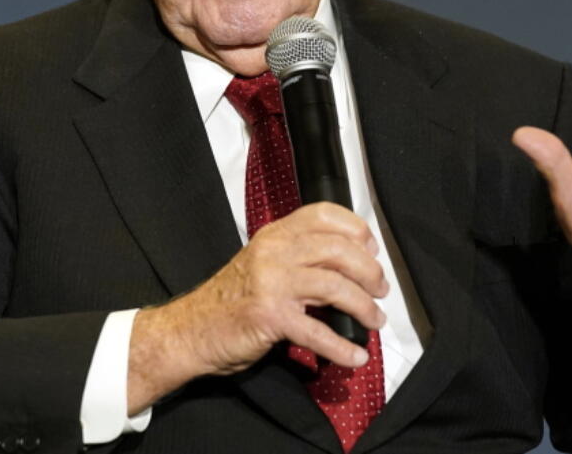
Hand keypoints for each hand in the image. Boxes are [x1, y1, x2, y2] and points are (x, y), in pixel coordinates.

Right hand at [126, 202, 387, 412]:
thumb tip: (349, 264)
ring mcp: (271, 282)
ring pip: (334, 285)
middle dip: (369, 271)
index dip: (356, 229)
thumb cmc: (232, 300)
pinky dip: (341, 347)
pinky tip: (355, 356)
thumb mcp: (263, 263)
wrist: (191, 330)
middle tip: (381, 289)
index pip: (323, 214)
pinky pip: (317, 332)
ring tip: (375, 319)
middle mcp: (274, 251)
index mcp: (274, 234)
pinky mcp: (269, 316)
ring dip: (363, 306)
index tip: (372, 249)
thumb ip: (297, 256)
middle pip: (338, 250)